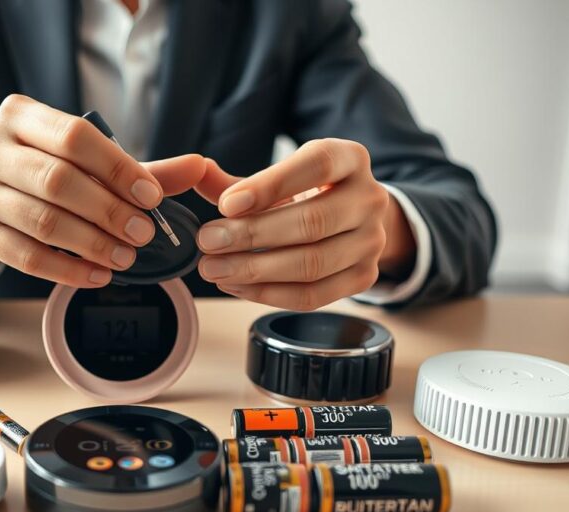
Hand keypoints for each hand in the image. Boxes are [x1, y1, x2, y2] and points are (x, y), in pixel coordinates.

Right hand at [0, 94, 205, 287]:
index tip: (152, 197)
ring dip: (93, 244)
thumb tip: (200, 167)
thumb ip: (139, 169)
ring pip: (43, 222)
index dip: (118, 168)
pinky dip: (69, 269)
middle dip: (108, 211)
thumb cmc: (39, 175)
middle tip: (143, 234)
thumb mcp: (83, 163)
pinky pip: (27, 257)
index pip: (75, 137)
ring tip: (126, 257)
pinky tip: (98, 275)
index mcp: (20, 116)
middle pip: (58, 181)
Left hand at [194, 138, 415, 309]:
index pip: (317, 165)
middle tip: (207, 241)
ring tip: (213, 269)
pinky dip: (268, 294)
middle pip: (312, 222)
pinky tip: (235, 286)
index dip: (270, 185)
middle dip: (252, 235)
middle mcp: (369, 198)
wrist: (350, 221)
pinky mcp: (364, 278)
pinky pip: (313, 295)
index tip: (226, 204)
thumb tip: (196, 172)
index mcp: (349, 158)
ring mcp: (372, 241)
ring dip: (255, 270)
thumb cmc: (305, 194)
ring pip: (312, 263)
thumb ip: (236, 181)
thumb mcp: (277, 180)